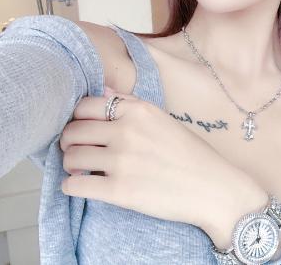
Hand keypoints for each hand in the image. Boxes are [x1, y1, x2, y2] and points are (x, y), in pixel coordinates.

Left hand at [59, 87, 251, 229]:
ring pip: (70, 157)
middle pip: (73, 131)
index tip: (83, 128)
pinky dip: (71, 186)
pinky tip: (81, 185)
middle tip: (77, 150)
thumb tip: (104, 90)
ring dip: (70, 163)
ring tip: (80, 169)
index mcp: (138, 110)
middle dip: (69, 142)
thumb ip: (131, 104)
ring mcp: (122, 160)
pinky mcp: (118, 191)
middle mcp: (127, 131)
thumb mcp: (163, 119)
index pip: (86, 105)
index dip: (78, 118)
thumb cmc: (190, 153)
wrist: (212, 187)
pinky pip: (74, 185)